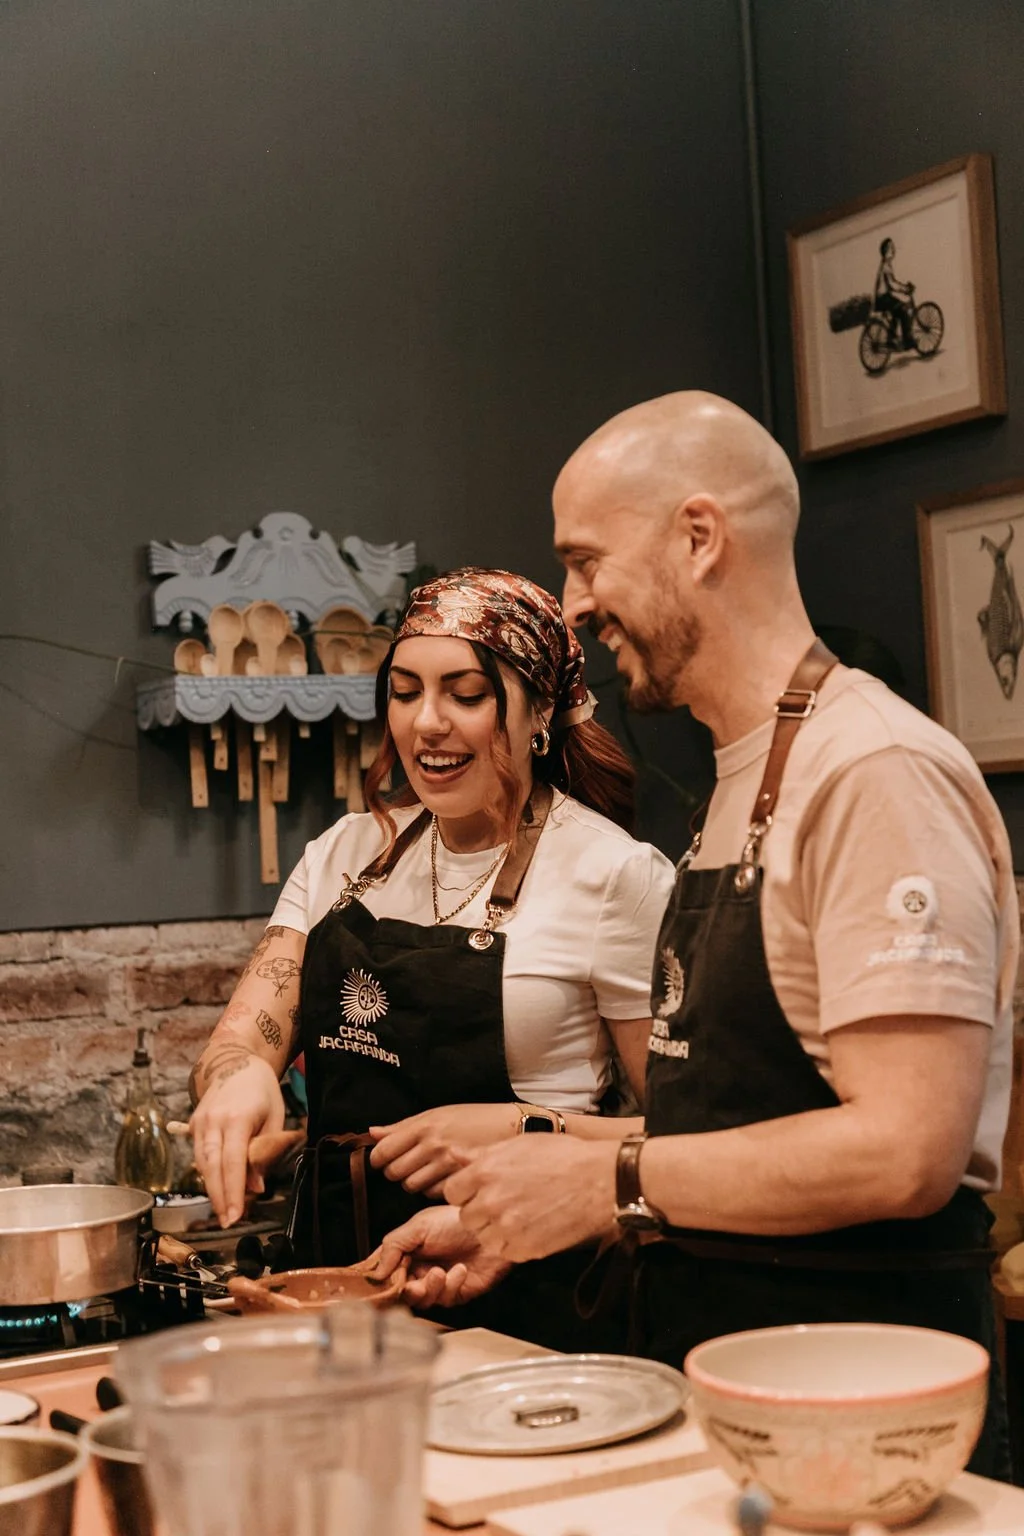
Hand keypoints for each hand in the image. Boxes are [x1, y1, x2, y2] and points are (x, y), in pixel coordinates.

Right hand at [190, 1054, 285, 1226]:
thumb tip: (256, 1186)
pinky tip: (217, 1188)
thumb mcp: (274, 1117)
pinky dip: (207, 1173)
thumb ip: (265, 1151)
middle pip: (211, 1167)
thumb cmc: (262, 1090)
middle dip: (219, 1197)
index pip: (233, 1162)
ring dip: (212, 1189)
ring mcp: (200, 1121)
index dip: (233, 1191)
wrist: (236, 1061)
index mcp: (237, 1117)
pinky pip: (198, 1154)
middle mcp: (213, 1120)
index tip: (235, 1216)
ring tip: (224, 1210)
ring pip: (201, 1163)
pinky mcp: (193, 1124)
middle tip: (227, 1222)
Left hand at [368, 1104, 519, 1194]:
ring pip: (413, 1187)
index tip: (384, 1159)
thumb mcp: (438, 1114)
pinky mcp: (459, 1181)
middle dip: (398, 1172)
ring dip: (416, 1182)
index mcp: (424, 1126)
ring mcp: (447, 1165)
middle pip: (395, 1173)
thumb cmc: (474, 1119)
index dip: (380, 1159)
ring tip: (430, 1171)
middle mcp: (433, 1145)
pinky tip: (445, 1179)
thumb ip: (402, 1127)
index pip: (383, 1152)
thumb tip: (372, 1133)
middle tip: (411, 1165)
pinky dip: (434, 1190)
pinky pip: (433, 1194)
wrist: (512, 1126)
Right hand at [373, 1206, 511, 1306]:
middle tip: (412, 1284)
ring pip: (422, 1300)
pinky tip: (460, 1269)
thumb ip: (394, 1245)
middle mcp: (419, 1268)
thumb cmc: (457, 1220)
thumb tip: (375, 1272)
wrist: (493, 1225)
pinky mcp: (457, 1292)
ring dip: (428, 1288)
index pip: (384, 1271)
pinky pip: (445, 1299)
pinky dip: (451, 1285)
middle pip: (401, 1291)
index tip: (380, 1283)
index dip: (380, 1280)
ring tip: (439, 1272)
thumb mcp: (420, 1225)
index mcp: (407, 1251)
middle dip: (406, 1290)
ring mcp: (438, 1282)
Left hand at [444, 1138, 617, 1261]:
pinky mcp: (525, 1249)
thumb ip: (481, 1155)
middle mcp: (490, 1202)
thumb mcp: (518, 1145)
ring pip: (483, 1236)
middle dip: (480, 1210)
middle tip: (505, 1201)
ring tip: (519, 1214)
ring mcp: (507, 1228)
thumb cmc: (562, 1156)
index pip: (452, 1192)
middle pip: (466, 1217)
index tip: (483, 1189)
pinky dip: (513, 1243)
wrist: (600, 1180)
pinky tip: (531, 1226)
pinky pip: (504, 1251)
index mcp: (485, 1172)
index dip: (467, 1191)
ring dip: (495, 1229)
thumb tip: (453, 1153)